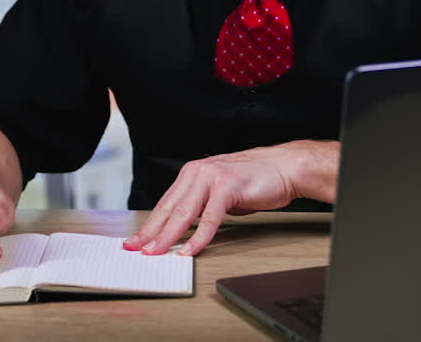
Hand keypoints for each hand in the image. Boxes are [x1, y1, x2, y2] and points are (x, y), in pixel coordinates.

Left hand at [123, 140, 338, 256]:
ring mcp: (211, 177)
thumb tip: (184, 228)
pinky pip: (209, 218)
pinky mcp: (226, 186)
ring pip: (183, 213)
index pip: (165, 204)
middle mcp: (197, 172)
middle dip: (150, 233)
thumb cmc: (255, 180)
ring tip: (155, 252)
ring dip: (168, 237)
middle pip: (168, 209)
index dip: (150, 225)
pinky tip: (190, 249)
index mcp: (192, 173)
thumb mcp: (220, 193)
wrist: (284, 167)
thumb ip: (202, 205)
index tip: (136, 241)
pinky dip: (198, 237)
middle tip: (135, 250)